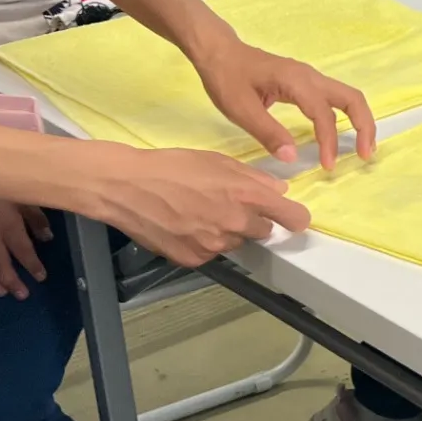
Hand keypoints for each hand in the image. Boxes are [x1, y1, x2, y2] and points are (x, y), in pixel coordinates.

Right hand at [0, 197, 51, 299]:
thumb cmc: (1, 188)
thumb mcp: (25, 199)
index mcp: (8, 226)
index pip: (23, 251)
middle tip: (21, 295)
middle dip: (11, 281)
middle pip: (0, 264)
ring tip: (0, 293)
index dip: (32, 265)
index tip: (41, 277)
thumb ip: (36, 220)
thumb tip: (48, 238)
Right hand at [85, 145, 310, 266]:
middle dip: (252, 220)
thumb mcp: (218, 161)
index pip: (293, 218)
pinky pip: (211, 253)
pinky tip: (185, 225)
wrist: (126, 187)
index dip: (295, 217)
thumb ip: (254, 178)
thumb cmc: (171, 167)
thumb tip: (279, 190)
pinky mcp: (193, 259)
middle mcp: (235, 224)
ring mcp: (214, 245)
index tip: (293, 217)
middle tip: (226, 205)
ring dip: (227, 231)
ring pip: (235, 242)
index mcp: (246, 197)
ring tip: (198, 212)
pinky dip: (203, 242)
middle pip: (263, 232)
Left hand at [192, 32, 376, 169]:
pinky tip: (342, 134)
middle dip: (364, 127)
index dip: (328, 142)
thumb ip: (268, 133)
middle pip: (352, 98)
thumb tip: (292, 158)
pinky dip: (347, 116)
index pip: (324, 114)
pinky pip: (335, 99)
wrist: (218, 52)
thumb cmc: (226, 77)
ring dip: (360, 121)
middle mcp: (310, 77)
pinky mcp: (305, 83)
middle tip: (366, 155)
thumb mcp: (240, 109)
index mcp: (295, 81)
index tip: (327, 166)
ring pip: (348, 97)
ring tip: (363, 148)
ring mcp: (310, 78)